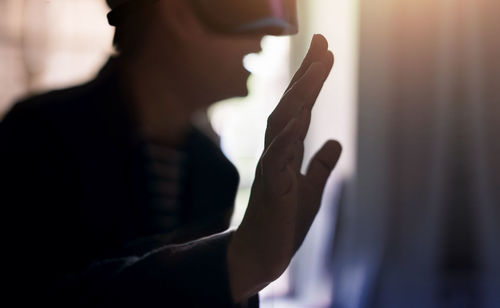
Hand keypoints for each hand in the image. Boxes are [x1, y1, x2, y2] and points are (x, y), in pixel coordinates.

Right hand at [227, 34, 341, 301]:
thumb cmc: (285, 221)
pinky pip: (276, 158)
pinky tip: (300, 118)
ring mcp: (272, 167)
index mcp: (287, 150)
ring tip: (317, 68)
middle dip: (306, 74)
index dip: (310, 80)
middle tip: (323, 43)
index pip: (299, 107)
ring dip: (300, 95)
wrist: (265, 253)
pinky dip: (286, 137)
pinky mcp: (271, 187)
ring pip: (283, 123)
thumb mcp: (312, 188)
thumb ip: (320, 164)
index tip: (323, 53)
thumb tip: (336, 142)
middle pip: (290, 105)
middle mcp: (277, 152)